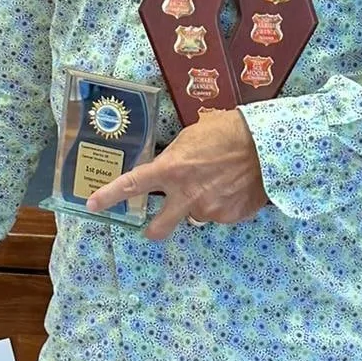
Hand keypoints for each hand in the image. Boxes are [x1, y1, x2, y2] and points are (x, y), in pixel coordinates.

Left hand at [85, 107, 268, 239]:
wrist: (268, 146)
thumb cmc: (228, 131)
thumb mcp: (192, 136)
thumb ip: (176, 156)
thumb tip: (171, 168)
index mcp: (172, 170)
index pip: (132, 185)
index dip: (109, 196)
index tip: (93, 205)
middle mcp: (186, 196)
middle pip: (158, 228)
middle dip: (153, 230)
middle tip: (153, 226)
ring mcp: (209, 210)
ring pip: (196, 213)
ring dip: (202, 202)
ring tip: (221, 180)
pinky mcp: (231, 217)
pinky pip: (221, 213)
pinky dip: (225, 202)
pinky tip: (236, 185)